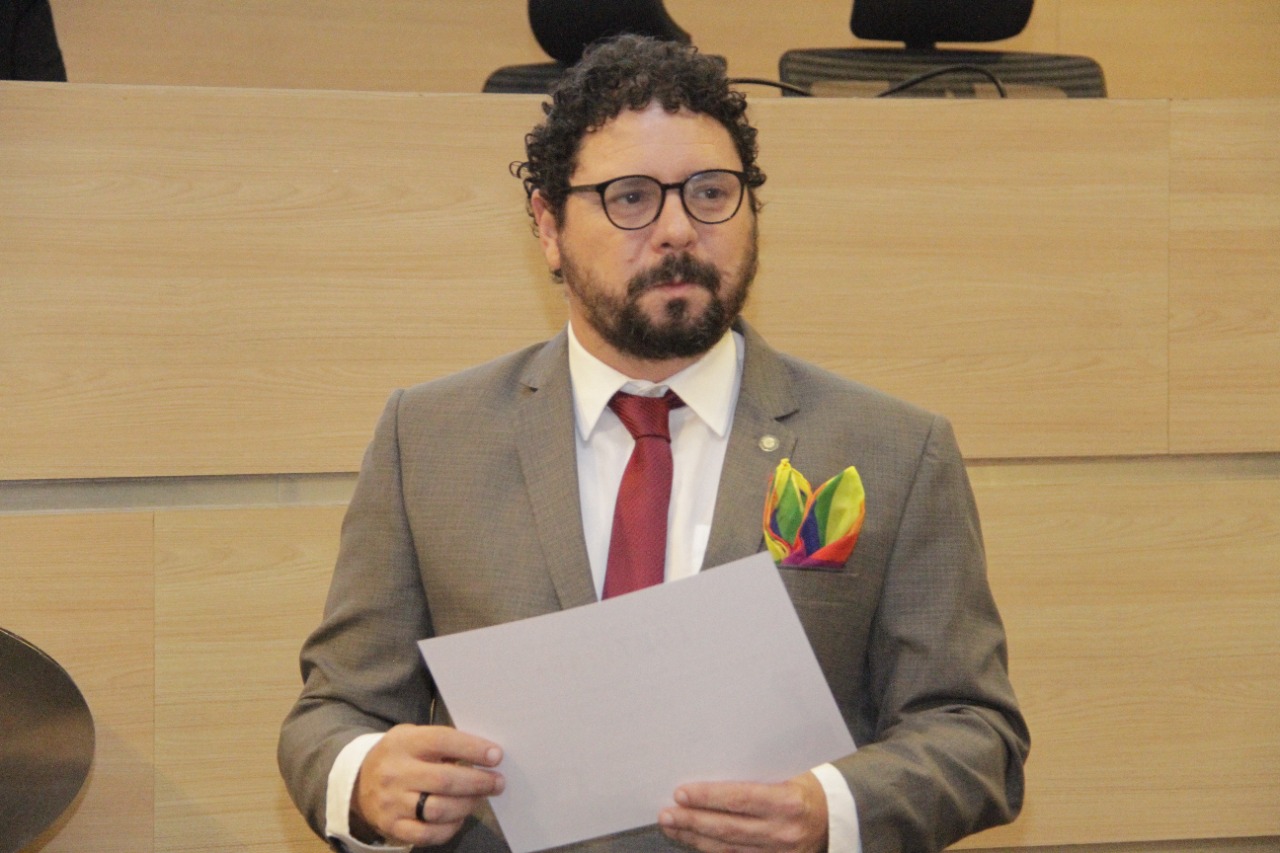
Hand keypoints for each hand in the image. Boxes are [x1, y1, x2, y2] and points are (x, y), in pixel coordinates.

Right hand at [352, 723, 503, 847]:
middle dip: (478, 782)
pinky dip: (450, 827)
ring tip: (480, 798)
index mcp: (404, 743)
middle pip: (444, 780)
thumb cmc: (400, 755)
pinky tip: (460, 817)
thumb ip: (443, 743)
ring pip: (439, 810)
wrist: (358, 781)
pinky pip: (428, 834)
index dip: (473, 749)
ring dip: (467, 805)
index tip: (496, 755)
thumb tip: (485, 754)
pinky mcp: (392, 826)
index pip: (442, 742)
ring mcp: (392, 802)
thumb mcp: (413, 737)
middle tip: (498, 782)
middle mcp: (395, 773)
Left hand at [658, 771, 827, 852]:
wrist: (840, 817)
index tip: (680, 793)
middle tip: (666, 814)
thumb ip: (755, 779)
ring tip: (672, 828)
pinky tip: (694, 843)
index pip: (739, 799)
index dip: (707, 797)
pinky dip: (714, 852)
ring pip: (728, 849)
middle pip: (728, 829)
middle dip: (693, 822)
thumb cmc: (810, 787)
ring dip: (696, 839)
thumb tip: (713, 771)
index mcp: (787, 802)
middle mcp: (783, 831)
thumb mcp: (789, 775)